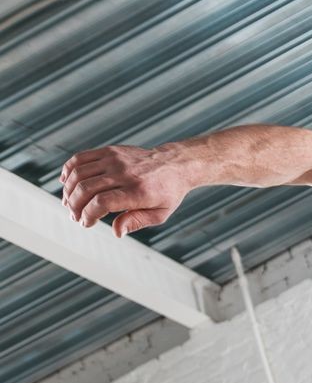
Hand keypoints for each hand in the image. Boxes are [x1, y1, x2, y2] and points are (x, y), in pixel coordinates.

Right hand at [60, 144, 189, 236]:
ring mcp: (115, 159)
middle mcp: (124, 173)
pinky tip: (66, 183)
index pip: (102, 202)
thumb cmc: (167, 193)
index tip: (86, 223)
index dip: (88, 215)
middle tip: (74, 216)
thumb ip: (136, 222)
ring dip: (68, 191)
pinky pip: (80, 158)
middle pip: (86, 188)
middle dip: (75, 206)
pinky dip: (69, 171)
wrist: (174, 164)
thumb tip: (116, 232)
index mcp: (138, 192)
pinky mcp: (109, 151)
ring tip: (69, 203)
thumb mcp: (159, 214)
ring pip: (79, 173)